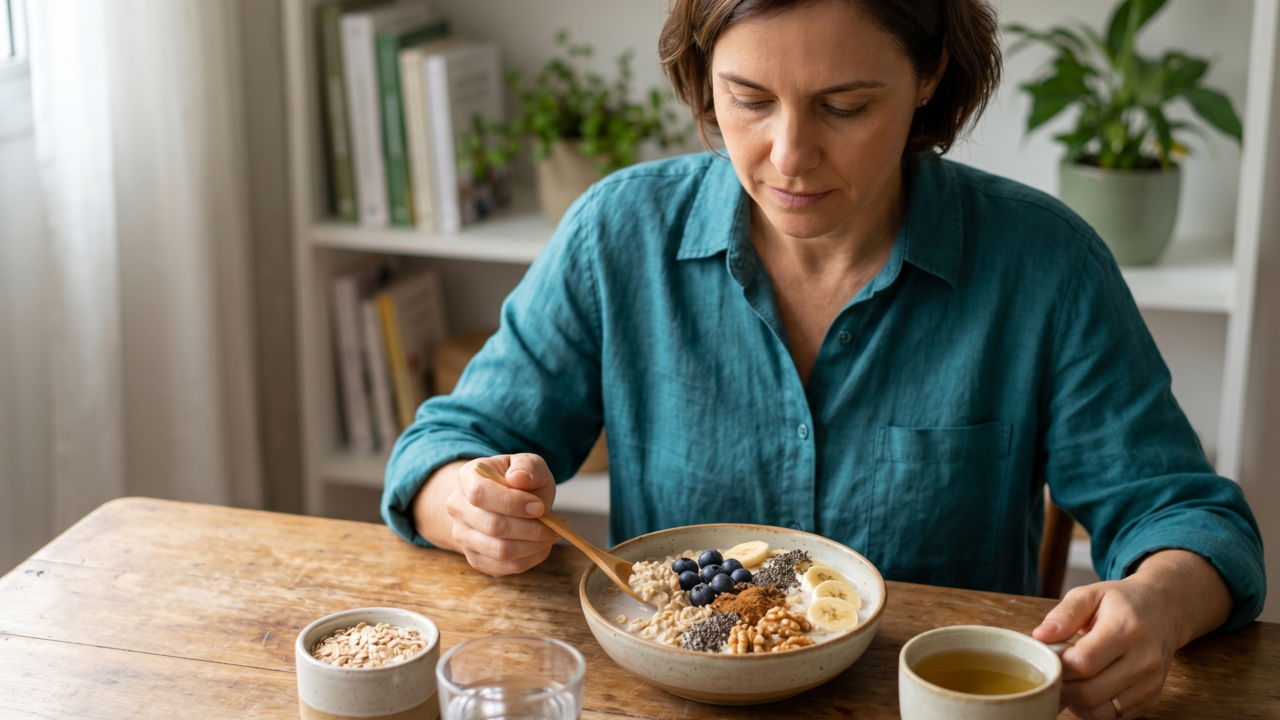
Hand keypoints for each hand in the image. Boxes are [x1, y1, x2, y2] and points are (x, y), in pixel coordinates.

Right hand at [413, 454, 563, 575]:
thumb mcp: (529, 464)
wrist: (506, 501)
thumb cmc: (519, 482)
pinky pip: (502, 568)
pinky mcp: (474, 558)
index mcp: (468, 477)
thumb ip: (527, 466)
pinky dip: (529, 560)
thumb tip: (518, 477)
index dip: (512, 503)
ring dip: (533, 546)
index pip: (480, 494)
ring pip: (499, 551)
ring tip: (552, 535)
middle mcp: (458, 507)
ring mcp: (463, 535)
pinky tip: (542, 547)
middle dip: (531, 529)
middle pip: (492, 526)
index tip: (540, 507)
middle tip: (556, 526)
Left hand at [1032, 550, 1232, 718]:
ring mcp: (1151, 683)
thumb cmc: (1122, 602)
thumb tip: (1040, 636)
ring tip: (1069, 682)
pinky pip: (1115, 717)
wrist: (1164, 610)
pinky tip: (1087, 689)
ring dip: (1076, 703)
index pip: (1084, 662)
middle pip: (1090, 692)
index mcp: (1127, 629)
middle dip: (1062, 687)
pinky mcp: (1152, 699)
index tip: (1048, 656)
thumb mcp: (1089, 594)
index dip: (1058, 665)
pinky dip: (1094, 709)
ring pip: (1102, 711)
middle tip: (1052, 673)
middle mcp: (1144, 660)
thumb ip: (1064, 614)